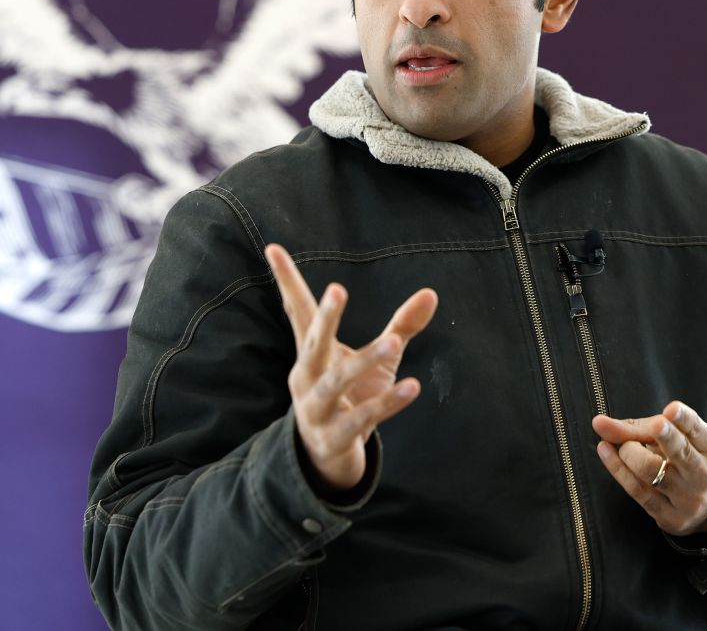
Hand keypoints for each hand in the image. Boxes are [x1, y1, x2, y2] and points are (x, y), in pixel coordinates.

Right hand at [265, 243, 437, 492]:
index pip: (297, 310)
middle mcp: (306, 377)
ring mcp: (317, 408)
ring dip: (365, 362)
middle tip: (337, 290)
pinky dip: (387, 403)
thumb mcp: (377, 360)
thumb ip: (400, 326)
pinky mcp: (334, 437)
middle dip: (325, 318)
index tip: (274, 247)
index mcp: (311, 353)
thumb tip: (432, 294)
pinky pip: (362, 418)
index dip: (286, 280)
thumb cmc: (351, 397)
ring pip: (336, 382)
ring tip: (393, 342)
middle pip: (313, 343)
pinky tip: (412, 387)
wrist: (328, 458)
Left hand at [592, 401, 706, 536]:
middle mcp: (703, 474)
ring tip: (623, 444)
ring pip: (651, 470)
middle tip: (654, 424)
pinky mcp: (670, 518)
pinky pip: (637, 490)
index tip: (671, 409)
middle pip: (681, 453)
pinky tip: (605, 451)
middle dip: (664, 436)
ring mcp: (688, 499)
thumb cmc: (686, 458)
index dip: (684, 419)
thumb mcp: (674, 438)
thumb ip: (639, 427)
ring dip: (629, 451)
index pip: (697, 430)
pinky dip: (617, 468)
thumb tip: (598, 423)